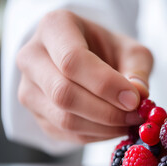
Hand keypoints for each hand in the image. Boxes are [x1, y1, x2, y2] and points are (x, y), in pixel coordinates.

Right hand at [16, 10, 152, 143]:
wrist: (87, 59)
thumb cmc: (108, 50)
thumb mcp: (130, 50)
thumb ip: (137, 70)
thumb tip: (139, 95)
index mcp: (54, 28)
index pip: (72, 60)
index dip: (105, 84)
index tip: (134, 99)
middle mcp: (31, 57)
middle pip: (63, 93)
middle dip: (107, 111)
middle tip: (136, 115)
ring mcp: (28, 89)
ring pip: (64, 119)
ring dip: (104, 127)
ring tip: (130, 121)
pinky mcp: (36, 115)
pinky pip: (66, 134)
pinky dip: (96, 136)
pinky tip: (115, 127)